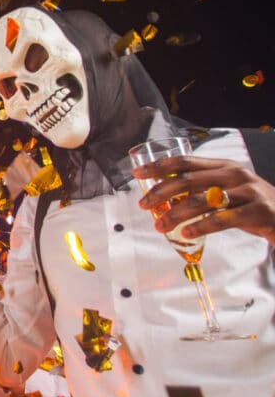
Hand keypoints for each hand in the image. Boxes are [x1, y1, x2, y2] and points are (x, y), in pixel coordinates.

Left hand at [134, 155, 274, 244]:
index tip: (137, 173)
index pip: (186, 162)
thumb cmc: (252, 205)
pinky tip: (185, 234)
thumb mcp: (228, 190)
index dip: (160, 166)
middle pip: (188, 180)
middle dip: (161, 192)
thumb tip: (163, 198)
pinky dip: (200, 226)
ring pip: (202, 200)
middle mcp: (235, 175)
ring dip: (175, 214)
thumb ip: (202, 189)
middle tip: (143, 204)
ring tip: (160, 225)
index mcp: (224, 166)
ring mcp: (248, 192)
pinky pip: (222, 219)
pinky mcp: (258, 211)